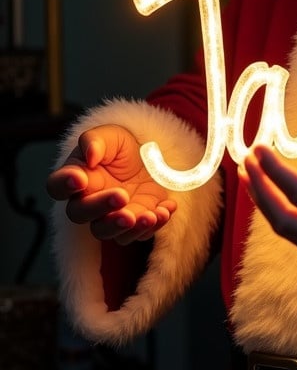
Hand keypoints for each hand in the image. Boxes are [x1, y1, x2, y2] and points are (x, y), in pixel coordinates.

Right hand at [46, 124, 176, 243]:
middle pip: (80, 214)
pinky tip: (166, 210)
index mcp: (76, 177)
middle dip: (100, 207)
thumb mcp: (110, 135)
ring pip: (107, 232)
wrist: (148, 158)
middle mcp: (87, 202)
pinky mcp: (133, 225)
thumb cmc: (120, 147)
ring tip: (148, 215)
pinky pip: (139, 234)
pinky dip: (154, 225)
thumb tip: (90, 155)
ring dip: (127, 227)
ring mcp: (109, 217)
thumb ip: (95, 141)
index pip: (57, 186)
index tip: (80, 179)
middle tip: (121, 196)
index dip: (64, 184)